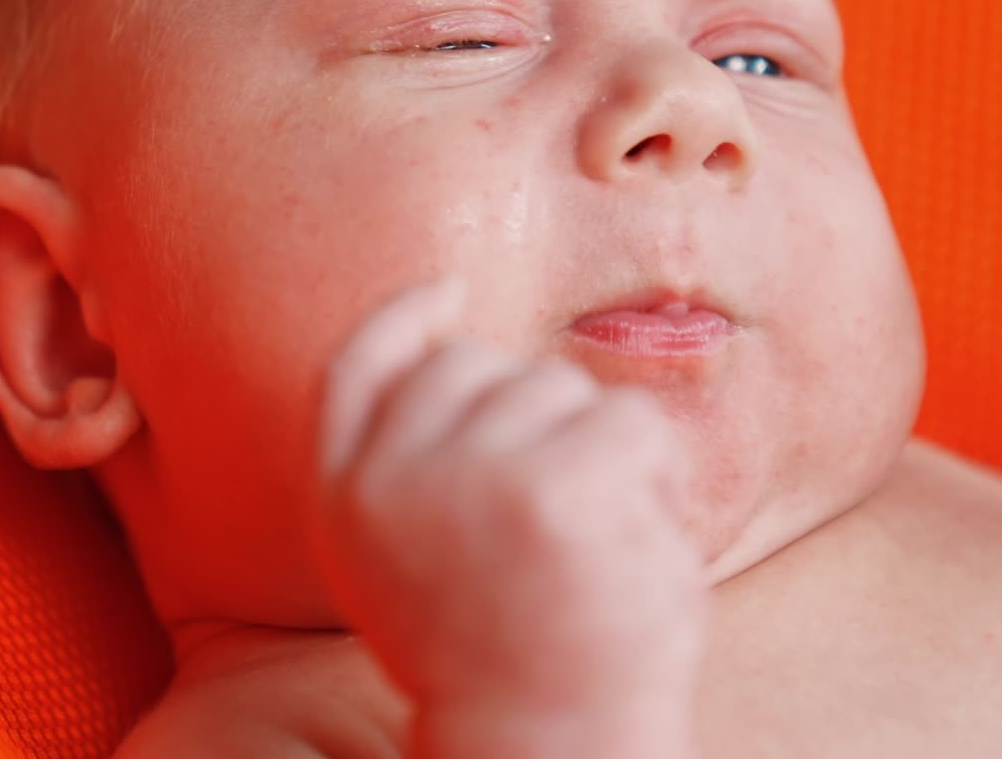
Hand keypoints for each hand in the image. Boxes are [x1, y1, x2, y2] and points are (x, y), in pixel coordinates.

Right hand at [308, 276, 706, 747]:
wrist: (548, 749)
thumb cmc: (507, 649)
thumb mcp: (419, 556)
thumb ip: (418, 455)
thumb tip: (460, 332)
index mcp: (348, 498)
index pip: (359, 366)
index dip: (406, 315)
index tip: (451, 289)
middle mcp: (389, 478)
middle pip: (476, 363)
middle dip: (531, 411)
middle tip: (548, 519)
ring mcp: (467, 475)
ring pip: (560, 383)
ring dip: (593, 446)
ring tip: (586, 543)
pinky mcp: (549, 488)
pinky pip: (630, 421)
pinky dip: (653, 475)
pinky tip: (627, 544)